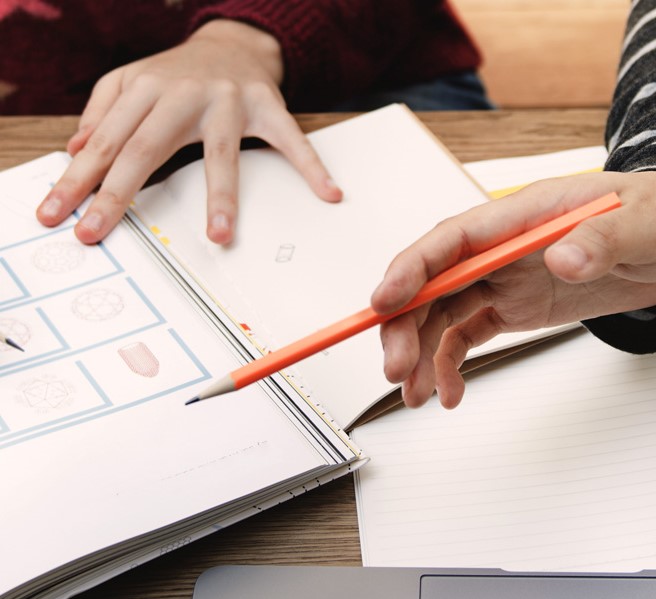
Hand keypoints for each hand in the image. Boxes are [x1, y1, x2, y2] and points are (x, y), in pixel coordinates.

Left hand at [35, 19, 341, 244]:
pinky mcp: (268, 106)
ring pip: (221, 152)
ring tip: (218, 234)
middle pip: (145, 148)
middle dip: (116, 194)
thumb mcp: (132, 83)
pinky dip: (311, 166)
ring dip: (222, 196)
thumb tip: (78, 151)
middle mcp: (183, 91)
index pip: (107, 142)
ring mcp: (229, 100)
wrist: (234, 41)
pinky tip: (326, 192)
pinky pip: (291, 140)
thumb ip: (102, 113)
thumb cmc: (181, 72)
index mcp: (146, 88)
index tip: (63, 215)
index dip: (81, 180)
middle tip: (98, 230)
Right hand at [373, 170, 655, 408]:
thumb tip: (562, 258)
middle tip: (397, 369)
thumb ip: (602, 239)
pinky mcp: (513, 307)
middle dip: (406, 325)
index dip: (412, 269)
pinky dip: (451, 365)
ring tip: (417, 396)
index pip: (452, 240)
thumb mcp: (643, 224)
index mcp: (522, 216)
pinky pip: (468, 335)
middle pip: (434, 283)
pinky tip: (450, 393)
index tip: (385, 303)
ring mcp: (504, 279)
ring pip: (442, 315)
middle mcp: (502, 248)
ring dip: (421, 354)